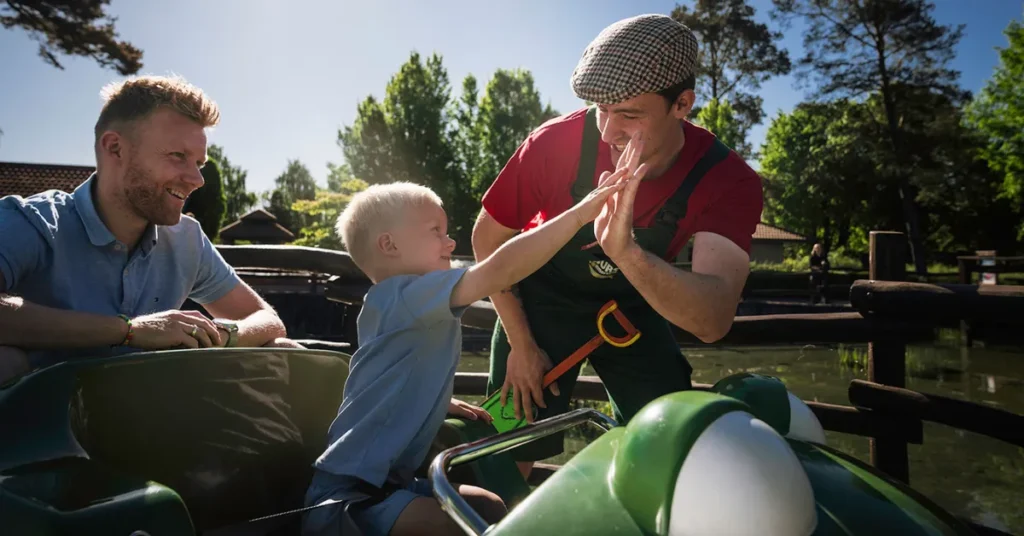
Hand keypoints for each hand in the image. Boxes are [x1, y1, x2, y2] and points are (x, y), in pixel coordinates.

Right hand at [128, 310, 222, 348]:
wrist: (131, 329)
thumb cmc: (143, 329)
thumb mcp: (161, 323)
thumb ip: (173, 325)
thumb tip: (181, 335)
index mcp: (176, 313)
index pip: (198, 316)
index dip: (208, 323)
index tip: (214, 331)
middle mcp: (179, 317)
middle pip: (204, 323)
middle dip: (213, 332)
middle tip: (218, 342)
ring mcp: (178, 325)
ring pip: (201, 332)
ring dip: (208, 342)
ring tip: (211, 349)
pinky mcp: (175, 335)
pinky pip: (192, 342)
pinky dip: (197, 348)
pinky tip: (198, 353)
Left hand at [447, 398, 492, 422]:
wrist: (438, 399)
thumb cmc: (446, 405)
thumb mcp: (457, 410)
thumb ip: (466, 413)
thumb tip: (476, 418)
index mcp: (467, 407)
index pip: (480, 411)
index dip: (485, 416)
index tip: (490, 423)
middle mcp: (466, 406)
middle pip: (479, 409)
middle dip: (486, 414)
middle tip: (491, 420)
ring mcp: (463, 406)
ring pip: (475, 409)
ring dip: (482, 413)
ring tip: (485, 417)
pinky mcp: (459, 407)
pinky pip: (471, 410)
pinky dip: (476, 413)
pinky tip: (473, 416)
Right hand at [501, 339, 559, 422]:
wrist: (522, 347)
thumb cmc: (537, 355)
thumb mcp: (548, 367)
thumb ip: (552, 382)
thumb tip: (557, 393)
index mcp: (535, 384)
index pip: (539, 398)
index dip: (541, 404)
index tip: (543, 407)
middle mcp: (525, 386)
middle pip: (527, 403)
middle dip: (529, 413)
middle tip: (529, 422)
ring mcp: (516, 383)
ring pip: (516, 399)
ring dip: (517, 409)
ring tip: (517, 417)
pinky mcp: (509, 378)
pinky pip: (505, 390)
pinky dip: (504, 397)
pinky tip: (503, 404)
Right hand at [569, 166, 633, 226]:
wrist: (575, 218)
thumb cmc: (586, 212)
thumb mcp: (596, 203)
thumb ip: (602, 197)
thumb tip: (607, 195)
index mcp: (601, 193)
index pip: (611, 182)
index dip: (619, 175)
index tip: (627, 170)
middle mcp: (600, 191)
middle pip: (611, 178)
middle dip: (620, 171)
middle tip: (629, 163)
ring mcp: (597, 194)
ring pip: (609, 183)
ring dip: (618, 175)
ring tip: (626, 168)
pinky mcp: (596, 200)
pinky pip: (605, 193)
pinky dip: (612, 188)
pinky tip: (619, 185)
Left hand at [594, 133, 647, 259]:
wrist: (613, 247)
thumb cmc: (609, 228)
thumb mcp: (605, 204)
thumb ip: (607, 188)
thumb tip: (606, 172)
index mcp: (618, 190)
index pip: (622, 168)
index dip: (625, 154)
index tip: (631, 138)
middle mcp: (624, 192)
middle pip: (629, 167)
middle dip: (634, 150)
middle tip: (641, 132)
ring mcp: (626, 199)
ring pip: (632, 174)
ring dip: (636, 158)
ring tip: (642, 143)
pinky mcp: (626, 207)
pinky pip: (631, 190)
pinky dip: (636, 178)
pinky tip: (641, 167)